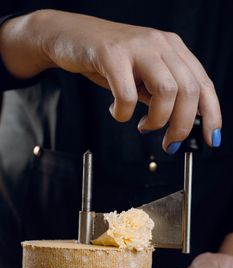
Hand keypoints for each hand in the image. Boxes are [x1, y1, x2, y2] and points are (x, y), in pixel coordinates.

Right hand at [0, 10, 221, 150]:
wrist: (69, 35)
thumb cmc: (108, 61)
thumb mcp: (142, 77)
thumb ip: (162, 95)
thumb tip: (179, 125)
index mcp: (173, 49)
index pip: (203, 83)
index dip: (212, 114)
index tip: (211, 139)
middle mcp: (160, 44)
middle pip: (189, 90)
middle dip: (183, 126)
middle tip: (169, 144)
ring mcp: (137, 47)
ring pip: (166, 91)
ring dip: (157, 120)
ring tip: (143, 126)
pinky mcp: (112, 55)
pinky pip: (128, 94)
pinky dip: (124, 113)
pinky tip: (117, 112)